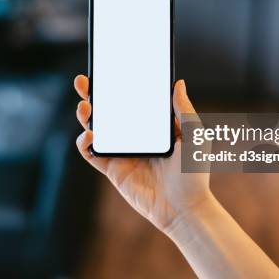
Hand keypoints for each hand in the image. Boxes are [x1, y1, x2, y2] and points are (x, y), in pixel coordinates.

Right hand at [74, 75, 211, 231]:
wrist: (185, 208)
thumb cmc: (194, 172)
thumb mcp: (195, 135)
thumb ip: (184, 110)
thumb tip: (178, 83)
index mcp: (152, 125)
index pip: (131, 100)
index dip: (117, 85)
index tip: (108, 70)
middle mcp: (134, 136)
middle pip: (108, 111)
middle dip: (92, 95)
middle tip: (83, 82)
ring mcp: (122, 152)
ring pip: (96, 129)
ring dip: (85, 116)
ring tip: (85, 107)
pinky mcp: (113, 170)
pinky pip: (92, 154)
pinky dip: (84, 143)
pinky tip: (90, 135)